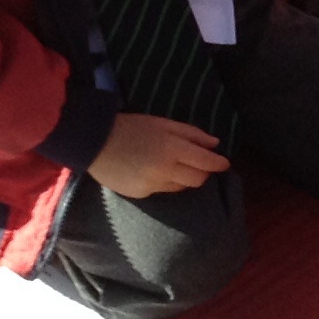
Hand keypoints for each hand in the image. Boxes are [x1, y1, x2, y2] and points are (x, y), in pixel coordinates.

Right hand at [88, 112, 229, 198]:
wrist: (94, 142)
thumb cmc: (131, 128)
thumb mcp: (162, 124)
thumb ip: (191, 134)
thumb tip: (215, 144)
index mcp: (172, 148)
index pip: (206, 162)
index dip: (219, 163)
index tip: (225, 163)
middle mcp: (165, 170)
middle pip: (197, 180)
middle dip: (203, 173)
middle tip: (200, 165)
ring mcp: (153, 185)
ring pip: (181, 188)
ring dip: (183, 178)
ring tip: (173, 166)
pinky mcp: (141, 194)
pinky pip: (162, 191)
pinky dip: (165, 183)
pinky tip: (153, 171)